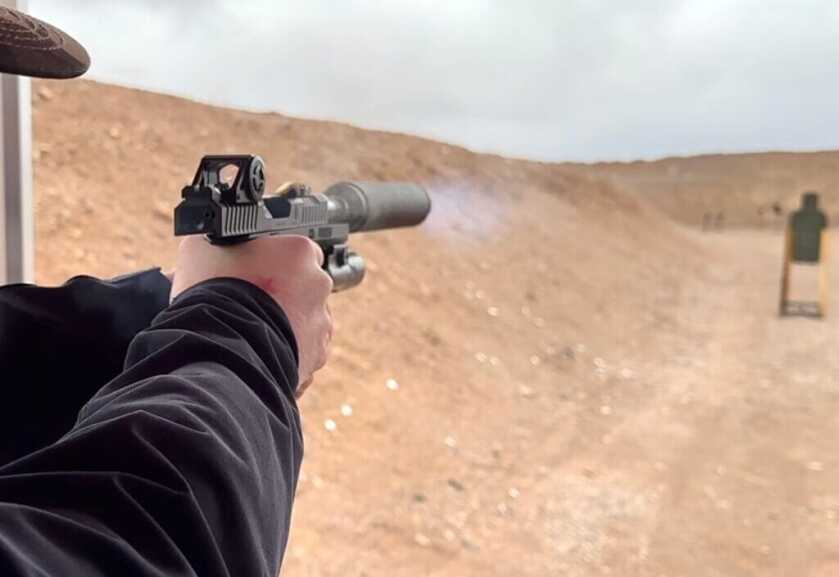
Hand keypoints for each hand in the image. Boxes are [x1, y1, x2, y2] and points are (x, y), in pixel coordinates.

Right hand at [170, 235, 333, 390]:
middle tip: (250, 302)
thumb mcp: (201, 248)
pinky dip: (287, 351)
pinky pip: (304, 350)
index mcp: (299, 251)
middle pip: (302, 285)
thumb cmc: (212, 294)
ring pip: (304, 319)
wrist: (221, 350)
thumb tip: (214, 240)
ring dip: (286, 323)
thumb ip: (220, 241)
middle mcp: (318, 284)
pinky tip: (261, 351)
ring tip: (252, 330)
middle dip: (281, 293)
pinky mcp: (316, 355)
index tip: (254, 270)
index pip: (294, 249)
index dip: (272, 259)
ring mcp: (321, 322)